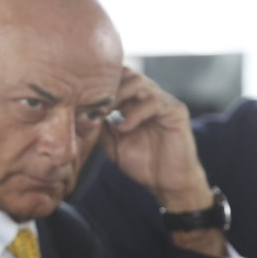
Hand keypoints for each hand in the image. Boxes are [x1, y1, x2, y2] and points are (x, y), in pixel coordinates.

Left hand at [101, 66, 224, 255]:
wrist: (167, 183)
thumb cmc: (143, 164)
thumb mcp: (113, 145)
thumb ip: (101, 128)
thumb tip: (83, 115)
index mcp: (134, 103)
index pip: (117, 79)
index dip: (100, 85)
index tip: (81, 100)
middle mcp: (149, 98)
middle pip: (127, 74)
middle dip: (107, 88)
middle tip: (91, 104)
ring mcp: (163, 102)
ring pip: (139, 83)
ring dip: (119, 96)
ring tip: (105, 114)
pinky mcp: (176, 111)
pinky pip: (154, 102)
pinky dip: (135, 113)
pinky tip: (123, 128)